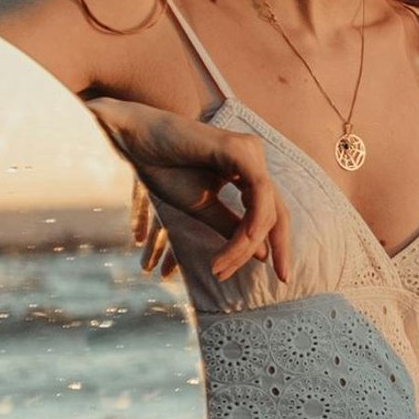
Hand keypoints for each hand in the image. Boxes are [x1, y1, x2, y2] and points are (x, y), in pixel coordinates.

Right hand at [89, 98, 290, 284]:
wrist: (136, 141)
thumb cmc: (164, 168)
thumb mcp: (203, 206)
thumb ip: (232, 226)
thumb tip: (263, 253)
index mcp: (246, 169)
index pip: (271, 211)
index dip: (277, 243)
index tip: (278, 275)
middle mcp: (253, 157)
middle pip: (276, 211)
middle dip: (278, 247)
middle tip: (282, 278)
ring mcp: (249, 151)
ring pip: (266, 208)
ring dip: (248, 243)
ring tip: (221, 266)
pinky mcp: (239, 149)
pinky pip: (259, 192)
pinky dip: (253, 221)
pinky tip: (243, 242)